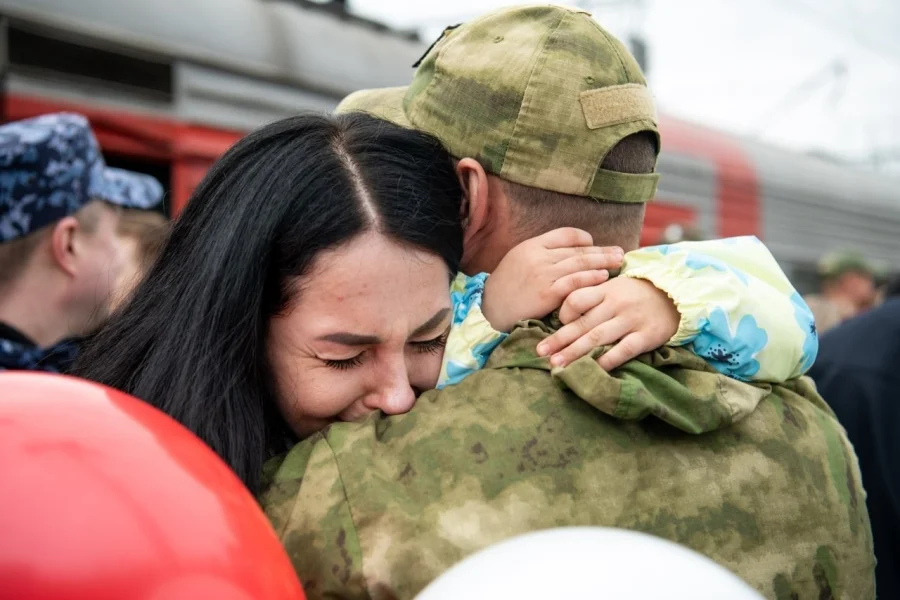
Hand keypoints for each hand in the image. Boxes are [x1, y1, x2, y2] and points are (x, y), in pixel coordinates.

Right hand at [481, 228, 624, 331]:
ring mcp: (542, 273)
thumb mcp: (519, 261)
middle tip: (620, 252)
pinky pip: (574, 282)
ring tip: (618, 262)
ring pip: (579, 263)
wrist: (490, 310)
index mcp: (532, 245)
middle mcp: (538, 255)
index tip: (596, 246)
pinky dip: (590, 278)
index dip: (585, 239)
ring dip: (602, 262)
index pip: (566, 234)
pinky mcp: (546, 292)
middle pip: (577, 249)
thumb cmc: (506, 288)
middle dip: (602, 250)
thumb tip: (568, 252)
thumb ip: (541, 254)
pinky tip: (604, 277)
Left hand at [536, 276, 679, 370]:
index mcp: (605, 290)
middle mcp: (615, 304)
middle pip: (582, 323)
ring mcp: (631, 320)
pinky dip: (607, 360)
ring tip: (558, 365)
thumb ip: (592, 297)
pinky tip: (593, 369)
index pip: (576, 299)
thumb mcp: (614, 286)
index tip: (555, 326)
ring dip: (575, 353)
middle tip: (541, 353)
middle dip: (559, 340)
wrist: (676, 294)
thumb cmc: (637, 293)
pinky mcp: (646, 335)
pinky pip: (623, 350)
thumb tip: (563, 316)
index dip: (563, 313)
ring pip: (597, 338)